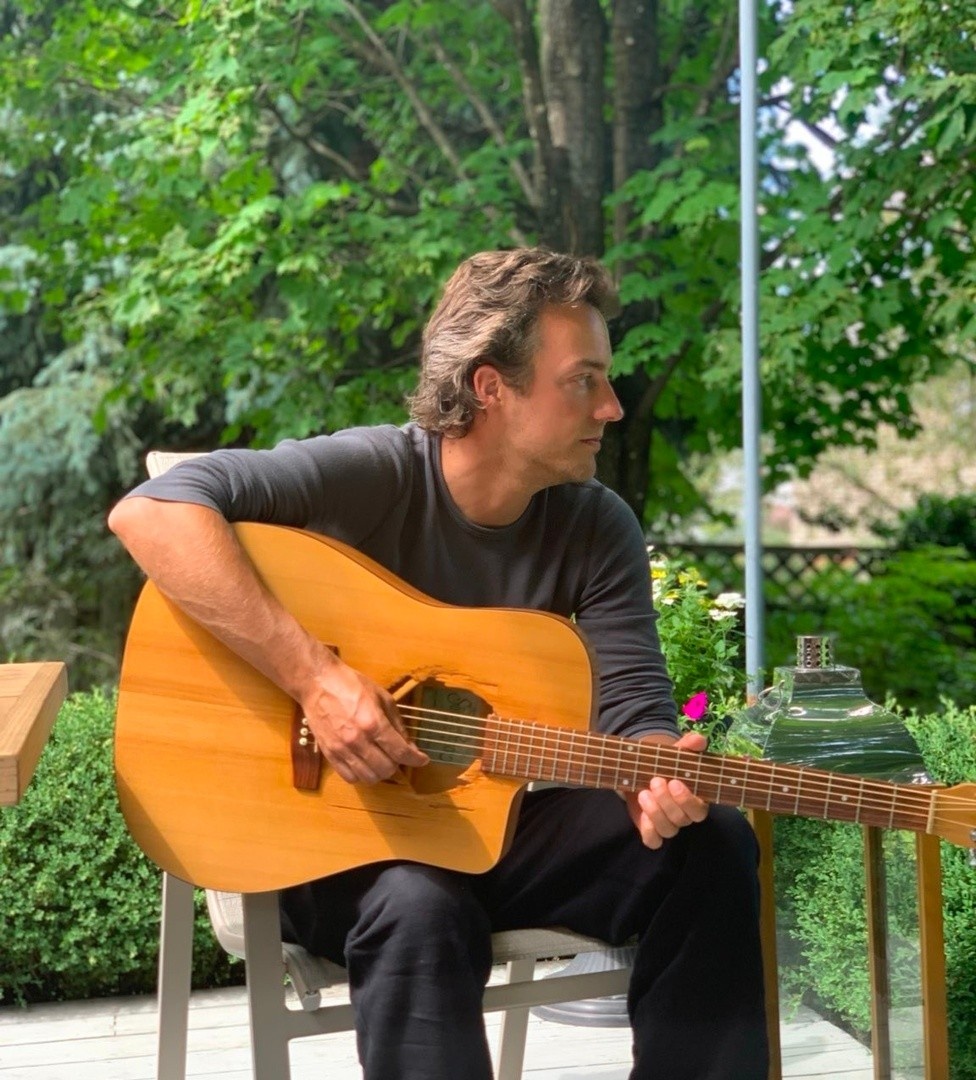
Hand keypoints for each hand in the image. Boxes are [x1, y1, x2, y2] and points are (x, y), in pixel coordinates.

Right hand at [300, 657, 428, 783]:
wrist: (318, 683)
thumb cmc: (351, 685)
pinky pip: (349, 777)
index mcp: (374, 723)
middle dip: (398, 764)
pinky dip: (361, 774)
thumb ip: (397, 724)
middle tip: (398, 755)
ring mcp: (341, 749)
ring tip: (382, 760)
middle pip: (386, 769)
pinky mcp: (329, 754)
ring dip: (380, 772)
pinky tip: (364, 763)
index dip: (416, 759)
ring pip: (369, 777)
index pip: (401, 752)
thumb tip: (410, 745)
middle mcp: (358, 740)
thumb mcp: (382, 697)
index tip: (422, 759)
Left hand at [624, 730, 708, 848]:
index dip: (687, 800)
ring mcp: (668, 824)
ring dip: (655, 813)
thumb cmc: (666, 764)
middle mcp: (684, 816)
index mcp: (696, 800)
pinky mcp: (651, 829)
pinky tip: (642, 815)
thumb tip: (699, 740)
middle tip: (655, 781)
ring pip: (668, 831)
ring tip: (643, 793)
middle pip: (682, 820)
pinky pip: (653, 841)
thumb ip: (689, 746)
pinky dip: (648, 831)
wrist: (645, 770)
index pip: (699, 811)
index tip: (674, 781)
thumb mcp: (677, 753)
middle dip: (667, 801)